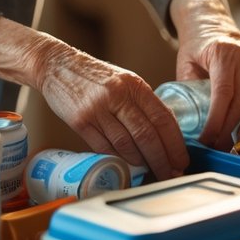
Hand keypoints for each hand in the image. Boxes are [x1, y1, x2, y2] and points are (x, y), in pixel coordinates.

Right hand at [37, 40, 189, 179]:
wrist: (58, 66)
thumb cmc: (95, 76)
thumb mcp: (125, 81)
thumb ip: (142, 103)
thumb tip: (164, 134)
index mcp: (134, 85)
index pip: (162, 118)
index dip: (175, 143)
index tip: (181, 159)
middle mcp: (118, 96)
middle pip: (146, 135)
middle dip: (162, 160)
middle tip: (171, 173)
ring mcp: (98, 110)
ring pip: (126, 145)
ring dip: (142, 163)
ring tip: (152, 172)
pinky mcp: (80, 122)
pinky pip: (104, 148)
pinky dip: (119, 159)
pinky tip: (128, 166)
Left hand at [170, 0, 239, 148]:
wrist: (215, 26)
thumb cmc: (198, 48)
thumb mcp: (186, 64)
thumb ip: (189, 90)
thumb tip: (188, 124)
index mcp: (225, 53)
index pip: (224, 94)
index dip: (217, 122)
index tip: (208, 140)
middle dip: (231, 131)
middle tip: (219, 148)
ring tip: (235, 145)